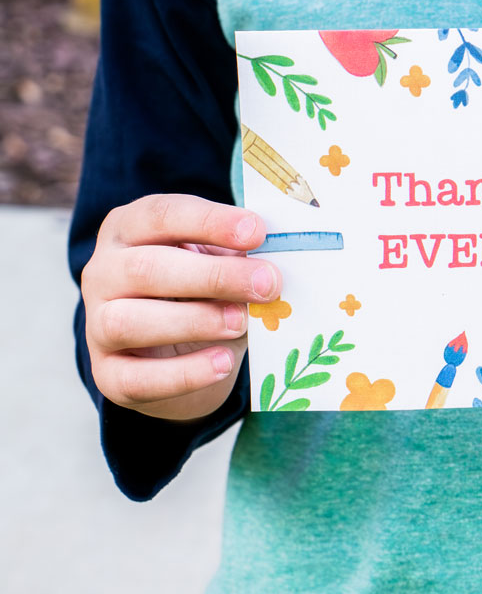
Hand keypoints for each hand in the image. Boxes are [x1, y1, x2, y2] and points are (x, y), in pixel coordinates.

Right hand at [80, 194, 279, 419]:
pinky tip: (223, 363)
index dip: (210, 222)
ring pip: (128, 321)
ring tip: (241, 323)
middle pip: (146, 268)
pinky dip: (184, 374)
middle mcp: (103, 272)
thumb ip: (239, 255)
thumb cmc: (204, 291)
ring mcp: (97, 324)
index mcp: (129, 229)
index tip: (257, 232)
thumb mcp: (221, 262)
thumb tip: (272, 264)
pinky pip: (138, 378)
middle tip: (267, 284)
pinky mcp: (109, 374)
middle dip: (215, 276)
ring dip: (194, 321)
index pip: (161, 215)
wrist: (182, 354)